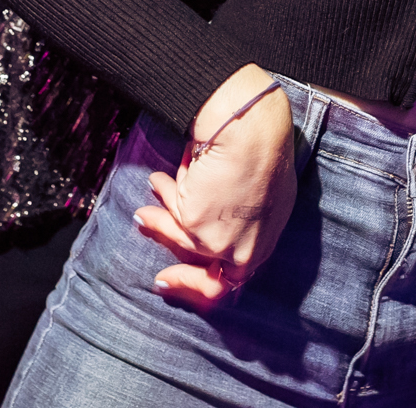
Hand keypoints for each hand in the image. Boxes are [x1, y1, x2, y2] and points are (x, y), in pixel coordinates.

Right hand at [131, 65, 295, 309]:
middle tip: (162, 279)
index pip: (240, 274)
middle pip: (214, 284)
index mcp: (267, 238)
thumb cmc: (262, 146)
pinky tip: (158, 180)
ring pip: (182, 241)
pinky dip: (164, 196)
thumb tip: (220, 210)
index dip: (213, 277)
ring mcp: (220, 242)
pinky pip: (171, 215)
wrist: (250, 131)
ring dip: (160, 223)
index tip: (193, 272)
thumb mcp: (265, 191)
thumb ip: (246, 213)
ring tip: (148, 205)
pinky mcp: (195, 227)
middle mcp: (246, 249)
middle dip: (183, 280)